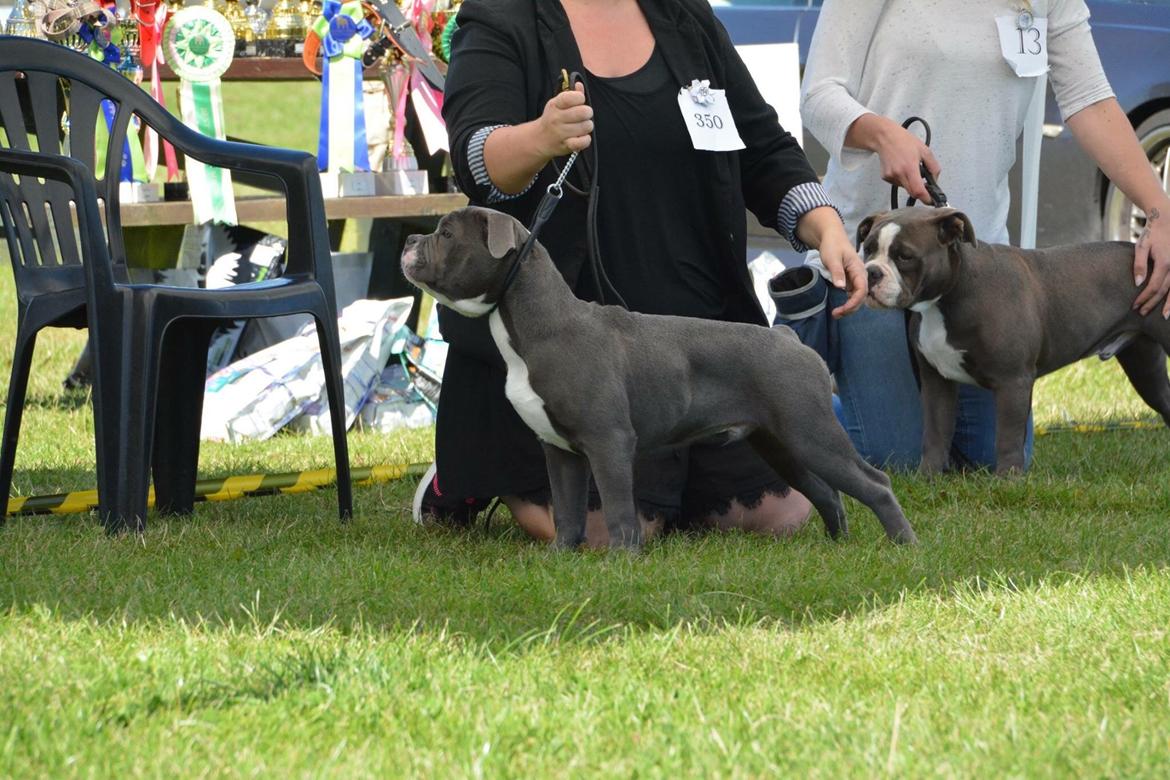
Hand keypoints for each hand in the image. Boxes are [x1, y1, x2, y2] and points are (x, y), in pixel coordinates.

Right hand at [536, 82, 592, 157]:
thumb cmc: (553, 119)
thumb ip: (571, 94)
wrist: (539, 139)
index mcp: (555, 105)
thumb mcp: (558, 104)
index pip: (572, 97)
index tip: (579, 102)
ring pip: (586, 126)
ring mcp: (560, 133)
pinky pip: (583, 142)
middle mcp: (556, 118)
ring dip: (587, 126)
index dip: (580, 98)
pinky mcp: (565, 145)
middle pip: (583, 112)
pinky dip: (585, 140)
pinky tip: (582, 137)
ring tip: (581, 127)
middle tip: (583, 116)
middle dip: (587, 113)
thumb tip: (580, 85)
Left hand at [819, 229, 867, 316]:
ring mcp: (856, 278)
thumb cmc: (832, 245)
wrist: (832, 237)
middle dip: (851, 307)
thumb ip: (837, 272)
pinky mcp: (850, 280)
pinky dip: (847, 302)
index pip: (862, 289)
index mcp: (858, 269)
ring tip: (836, 314)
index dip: (854, 302)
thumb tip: (841, 287)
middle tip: (835, 314)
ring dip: (849, 307)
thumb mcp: (832, 258)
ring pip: (857, 297)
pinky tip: (839, 308)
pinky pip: (852, 294)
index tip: (843, 309)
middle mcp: (860, 275)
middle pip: (861, 296)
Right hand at [873, 120, 941, 205]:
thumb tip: (935, 180)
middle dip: (920, 190)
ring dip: (911, 183)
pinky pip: (898, 184)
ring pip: (905, 188)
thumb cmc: (904, 141)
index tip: (931, 201)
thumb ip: (933, 167)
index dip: (926, 198)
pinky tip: (901, 168)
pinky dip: (903, 179)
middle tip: (924, 183)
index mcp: (909, 167)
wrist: (885, 137)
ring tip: (909, 167)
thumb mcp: (925, 151)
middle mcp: (899, 174)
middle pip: (912, 192)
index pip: (918, 190)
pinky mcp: (886, 178)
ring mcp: (891, 177)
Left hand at [1133, 200, 1169, 316]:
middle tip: (1143, 313)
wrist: (1168, 219)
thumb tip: (1138, 284)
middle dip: (1153, 303)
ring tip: (1164, 315)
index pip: (1153, 287)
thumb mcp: (1141, 246)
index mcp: (1164, 262)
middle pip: (1165, 291)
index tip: (1134, 306)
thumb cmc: (1152, 232)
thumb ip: (1139, 265)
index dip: (1144, 298)